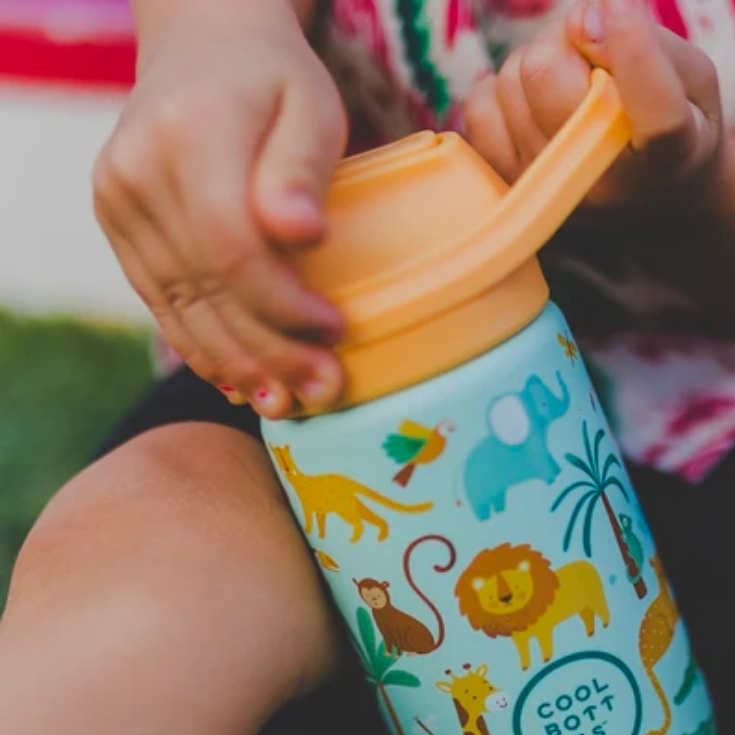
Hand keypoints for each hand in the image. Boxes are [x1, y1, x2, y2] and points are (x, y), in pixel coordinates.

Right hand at [93, 5, 346, 417]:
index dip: (285, 303)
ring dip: (238, 365)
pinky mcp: (118, 225)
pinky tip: (239, 382)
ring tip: (286, 403)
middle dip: (271, 351)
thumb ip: (304, 167)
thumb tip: (302, 234)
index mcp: (189, 136)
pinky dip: (202, 347)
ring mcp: (118, 203)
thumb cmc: (275, 81)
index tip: (337, 331)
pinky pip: (161, 302)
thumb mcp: (311, 104)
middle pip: (207, 288)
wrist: (202, 51)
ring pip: (181, 306)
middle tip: (324, 390)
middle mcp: (138, 173)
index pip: (233, 248)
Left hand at [464, 0, 722, 215]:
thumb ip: (650, 43)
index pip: (650, 107)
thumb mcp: (693, 83)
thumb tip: (581, 19)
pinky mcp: (509, 188)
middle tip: (591, 55)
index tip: (620, 9)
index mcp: (668, 156)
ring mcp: (546, 191)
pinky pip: (480, 108)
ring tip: (571, 88)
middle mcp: (599, 184)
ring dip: (537, 65)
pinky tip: (540, 108)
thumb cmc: (678, 129)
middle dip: (565, 40)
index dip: (631, 45)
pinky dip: (505, 92)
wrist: (651, 208)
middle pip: (543, 70)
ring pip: (509, 80)